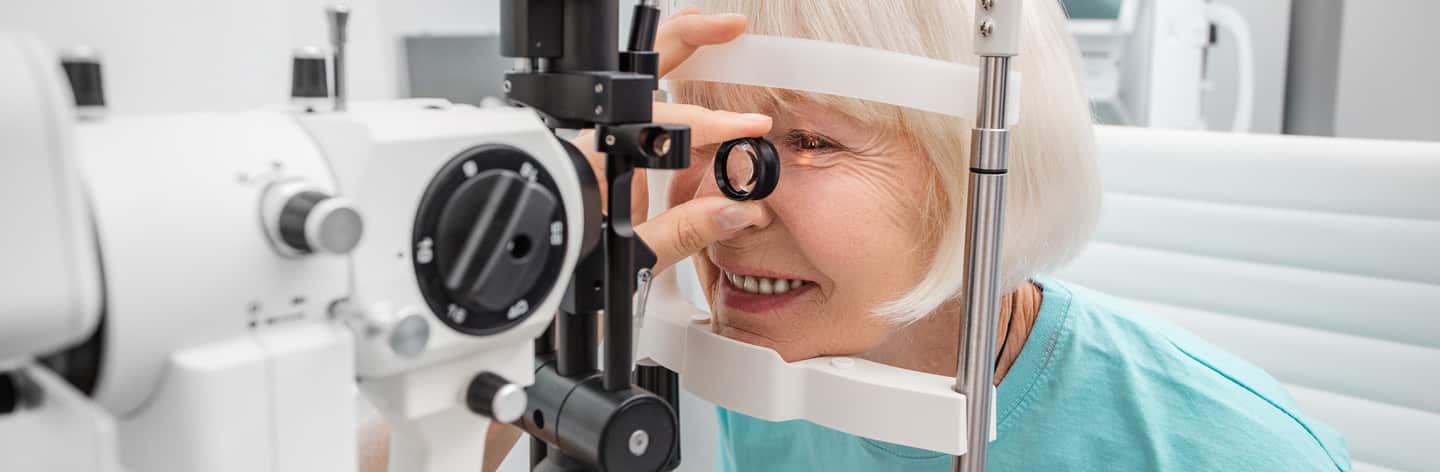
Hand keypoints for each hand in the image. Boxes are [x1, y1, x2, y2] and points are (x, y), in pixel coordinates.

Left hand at [574, 8, 772, 272]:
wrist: (547, 274)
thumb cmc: (577, 262)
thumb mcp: (637, 257)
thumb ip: (687, 231)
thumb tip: (738, 209)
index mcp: (598, 159)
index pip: (665, 125)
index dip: (713, 124)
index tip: (748, 127)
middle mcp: (597, 140)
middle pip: (641, 73)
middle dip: (687, 41)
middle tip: (727, 28)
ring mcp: (605, 142)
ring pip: (644, 86)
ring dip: (682, 58)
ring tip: (718, 37)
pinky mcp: (613, 154)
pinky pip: (648, 116)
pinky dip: (681, 100)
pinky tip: (706, 99)